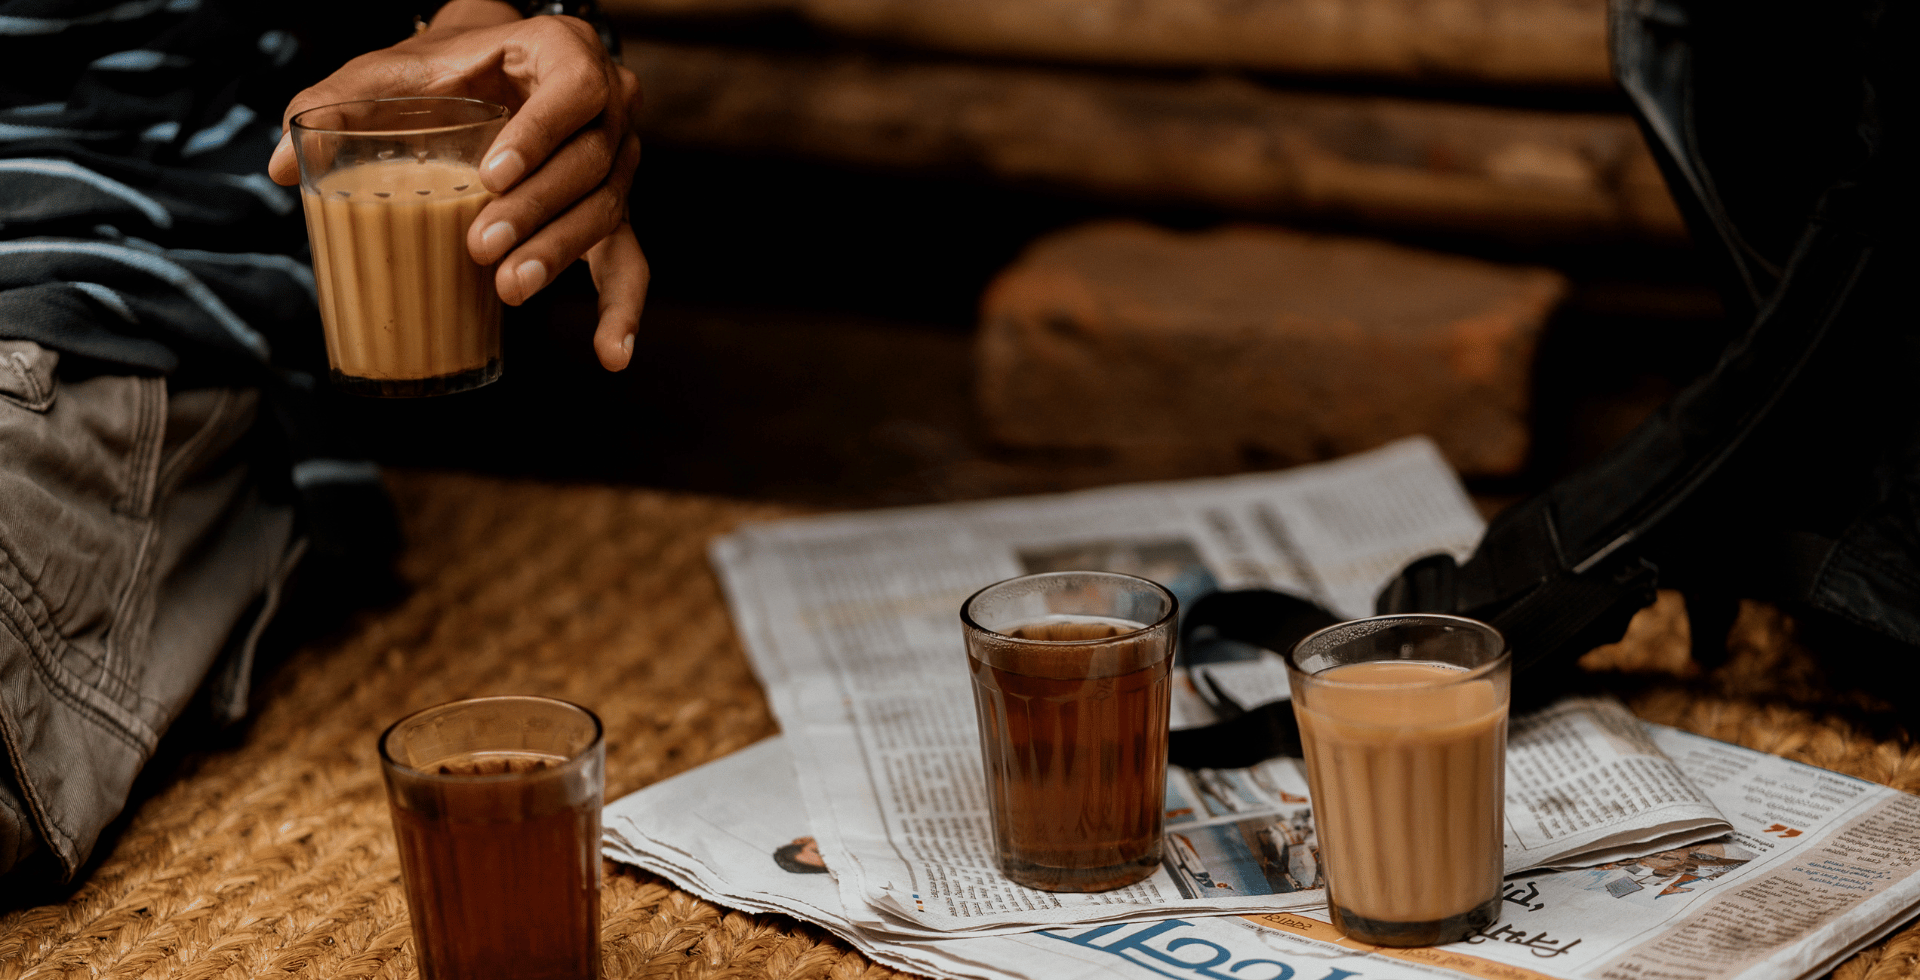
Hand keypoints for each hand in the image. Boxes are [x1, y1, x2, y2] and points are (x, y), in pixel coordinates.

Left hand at [269, 1, 647, 370]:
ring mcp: (617, 161)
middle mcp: (609, 104)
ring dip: (557, 255)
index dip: (541, 134)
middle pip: (590, 164)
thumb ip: (336, 101)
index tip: (492, 174)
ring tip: (507, 289)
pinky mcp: (612, 210)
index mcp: (563, 51)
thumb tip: (275, 165)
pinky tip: (611, 356)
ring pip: (603, 212)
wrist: (489, 67)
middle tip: (480, 246)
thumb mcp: (391, 72)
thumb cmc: (442, 68)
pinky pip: (629, 263)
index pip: (575, 90)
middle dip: (536, 211)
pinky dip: (622, 311)